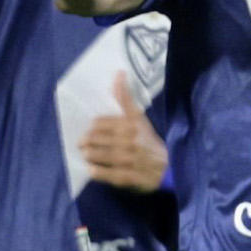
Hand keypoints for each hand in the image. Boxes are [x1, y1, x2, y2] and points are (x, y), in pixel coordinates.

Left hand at [80, 73, 167, 192]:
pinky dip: (97, 172)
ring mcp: (127, 160)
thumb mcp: (139, 118)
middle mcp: (128, 141)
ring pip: (99, 155)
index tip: (90, 131)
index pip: (100, 124)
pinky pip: (106, 174)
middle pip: (96, 139)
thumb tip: (119, 74)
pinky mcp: (127, 177)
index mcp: (130, 125)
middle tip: (83, 144)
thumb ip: (125, 98)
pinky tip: (91, 170)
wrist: (168, 167)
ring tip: (86, 155)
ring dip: (89, 155)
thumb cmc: (149, 141)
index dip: (93, 128)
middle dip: (87, 142)